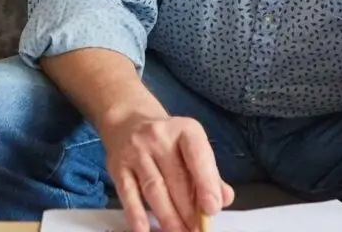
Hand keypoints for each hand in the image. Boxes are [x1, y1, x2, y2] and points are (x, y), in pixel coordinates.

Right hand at [101, 113, 233, 231]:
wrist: (128, 121)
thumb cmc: (168, 140)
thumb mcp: (191, 147)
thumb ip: (209, 174)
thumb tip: (224, 199)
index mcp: (184, 130)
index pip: (196, 156)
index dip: (206, 183)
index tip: (212, 209)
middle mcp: (158, 136)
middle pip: (175, 178)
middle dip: (188, 211)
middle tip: (196, 230)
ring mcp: (135, 151)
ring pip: (154, 189)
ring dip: (168, 217)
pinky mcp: (117, 166)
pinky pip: (128, 194)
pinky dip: (137, 215)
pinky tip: (145, 231)